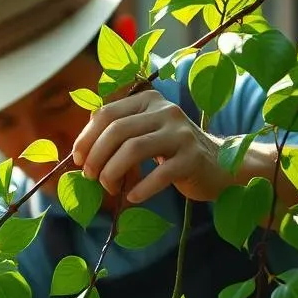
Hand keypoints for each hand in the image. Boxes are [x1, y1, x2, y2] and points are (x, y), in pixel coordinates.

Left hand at [71, 89, 227, 204]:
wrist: (219, 165)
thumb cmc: (173, 152)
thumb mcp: (146, 133)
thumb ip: (119, 133)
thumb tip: (81, 149)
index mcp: (148, 100)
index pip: (106, 113)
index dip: (86, 138)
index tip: (78, 160)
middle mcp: (165, 110)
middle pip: (117, 131)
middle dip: (96, 157)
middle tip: (91, 178)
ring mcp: (181, 133)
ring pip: (133, 149)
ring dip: (113, 173)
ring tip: (110, 188)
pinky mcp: (192, 158)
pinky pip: (159, 174)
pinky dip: (141, 188)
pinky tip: (133, 197)